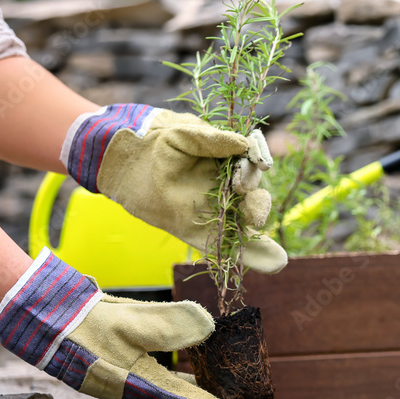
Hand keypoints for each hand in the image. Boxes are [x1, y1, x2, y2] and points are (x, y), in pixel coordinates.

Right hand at [0, 247, 238, 398]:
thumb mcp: (130, 320)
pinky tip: (191, 378)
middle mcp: (132, 388)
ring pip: (167, 397)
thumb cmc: (87, 323)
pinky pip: (157, 384)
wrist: (46, 320)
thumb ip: (170, 323)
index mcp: (136, 383)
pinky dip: (177, 384)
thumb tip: (209, 326)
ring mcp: (125, 380)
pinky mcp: (120, 369)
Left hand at [60, 104, 286, 273]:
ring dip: (261, 241)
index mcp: (226, 167)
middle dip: (259, 206)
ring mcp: (211, 213)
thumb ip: (214, 139)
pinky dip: (247, 256)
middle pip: (253, 202)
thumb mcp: (186, 134)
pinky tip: (272, 264)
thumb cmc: (157, 141)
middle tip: (253, 209)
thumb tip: (245, 145)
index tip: (255, 167)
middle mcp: (223, 191)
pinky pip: (222, 246)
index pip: (252, 172)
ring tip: (274, 257)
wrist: (125, 157)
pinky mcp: (195, 232)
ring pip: (244, 228)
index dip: (256, 170)